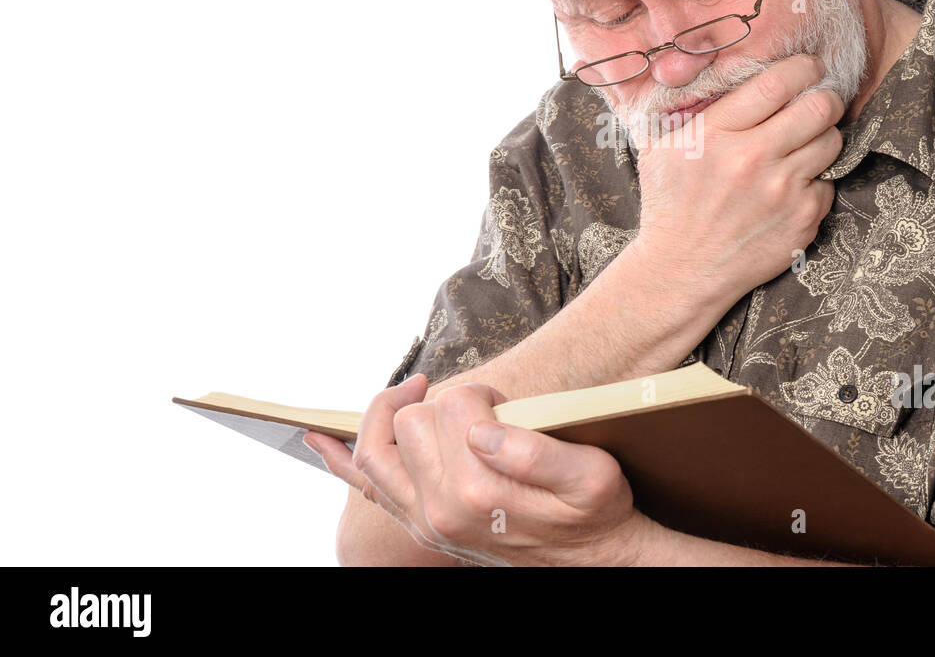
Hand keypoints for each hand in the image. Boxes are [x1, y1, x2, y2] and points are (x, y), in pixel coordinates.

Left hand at [306, 374, 650, 565]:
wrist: (592, 562)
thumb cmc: (594, 513)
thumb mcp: (592, 476)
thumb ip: (537, 452)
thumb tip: (484, 430)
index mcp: (478, 490)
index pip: (452, 406)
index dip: (481, 394)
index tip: (505, 405)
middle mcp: (441, 508)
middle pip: (411, 421)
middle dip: (444, 403)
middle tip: (482, 411)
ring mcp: (425, 520)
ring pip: (375, 451)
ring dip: (392, 416)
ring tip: (418, 397)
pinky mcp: (421, 524)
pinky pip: (367, 485)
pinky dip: (339, 457)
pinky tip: (318, 438)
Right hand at [631, 53, 843, 305]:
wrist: (681, 271)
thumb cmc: (669, 204)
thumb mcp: (660, 147)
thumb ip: (687, 107)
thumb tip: (714, 67)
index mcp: (716, 134)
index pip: (777, 83)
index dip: (803, 67)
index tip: (809, 67)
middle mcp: (752, 160)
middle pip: (819, 107)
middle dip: (826, 98)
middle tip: (819, 102)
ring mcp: (782, 193)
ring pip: (832, 142)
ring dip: (824, 137)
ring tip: (805, 144)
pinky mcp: (802, 221)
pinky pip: (828, 183)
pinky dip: (815, 181)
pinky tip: (791, 188)